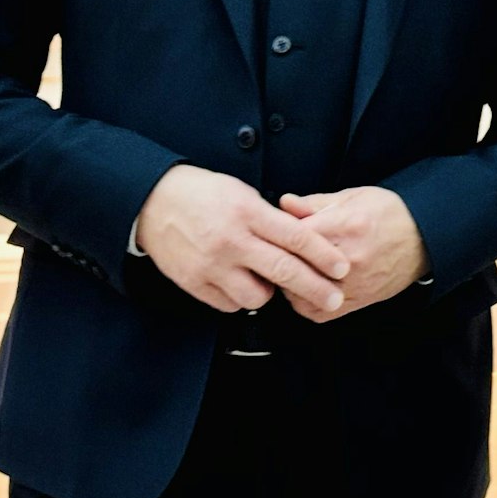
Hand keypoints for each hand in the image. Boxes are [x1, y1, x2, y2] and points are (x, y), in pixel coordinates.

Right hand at [133, 165, 349, 313]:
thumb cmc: (205, 194)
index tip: (342, 268)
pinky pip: (229, 304)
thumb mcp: (243, 194)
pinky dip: (240, 299)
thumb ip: (272, 219)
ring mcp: (212, 264)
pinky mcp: (194, 283)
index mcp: (249, 213)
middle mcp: (232, 240)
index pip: (296, 237)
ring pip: (256, 296)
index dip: (323, 255)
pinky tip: (240, 284)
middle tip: (335, 299)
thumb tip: (304, 241)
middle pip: (283, 271)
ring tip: (269, 281)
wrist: (154, 202)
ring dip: (270, 293)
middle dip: (315, 288)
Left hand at [278, 187, 427, 322]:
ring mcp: (354, 284)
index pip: (295, 235)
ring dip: (289, 283)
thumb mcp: (354, 197)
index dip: (277, 233)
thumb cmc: (391, 214)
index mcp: (348, 226)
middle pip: (295, 266)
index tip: (272, 231)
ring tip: (289, 270)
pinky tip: (304, 289)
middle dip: (279, 259)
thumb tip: (285, 204)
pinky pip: (319, 311)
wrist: (424, 238)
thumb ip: (315, 203)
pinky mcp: (358, 301)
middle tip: (273, 252)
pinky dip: (305, 302)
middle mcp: (350, 258)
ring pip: (302, 293)